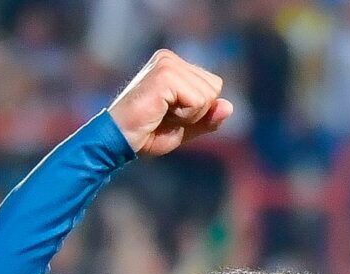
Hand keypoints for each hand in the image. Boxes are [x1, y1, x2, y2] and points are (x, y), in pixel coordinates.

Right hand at [109, 50, 231, 156]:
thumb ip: (207, 118)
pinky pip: (198, 101)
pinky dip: (184, 116)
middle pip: (214, 88)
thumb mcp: (185, 128)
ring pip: (208, 95)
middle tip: (165, 116)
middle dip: (196, 112)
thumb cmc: (146, 134)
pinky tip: (161, 114)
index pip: (213, 86)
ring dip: (188, 115)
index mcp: (174, 64)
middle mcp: (170, 58)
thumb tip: (230, 106)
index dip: (199, 110)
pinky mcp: (165, 74)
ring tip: (161, 115)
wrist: (119, 140)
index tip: (169, 114)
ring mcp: (167, 63)